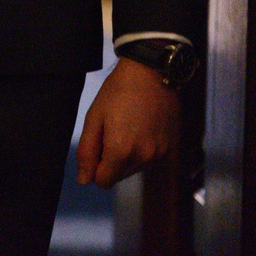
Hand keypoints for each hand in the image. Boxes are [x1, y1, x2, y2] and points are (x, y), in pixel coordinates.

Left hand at [76, 57, 180, 186]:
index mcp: (121, 152)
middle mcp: (144, 158)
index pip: (103, 181)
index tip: (97, 144)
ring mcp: (160, 154)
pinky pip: (151, 159)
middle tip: (112, 130)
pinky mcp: (171, 147)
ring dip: (128, 155)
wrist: (152, 73)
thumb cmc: (117, 92)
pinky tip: (142, 127)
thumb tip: (84, 180)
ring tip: (128, 126)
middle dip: (111, 160)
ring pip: (135, 168)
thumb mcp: (94, 118)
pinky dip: (143, 149)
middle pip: (119, 176)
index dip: (95, 166)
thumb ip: (87, 151)